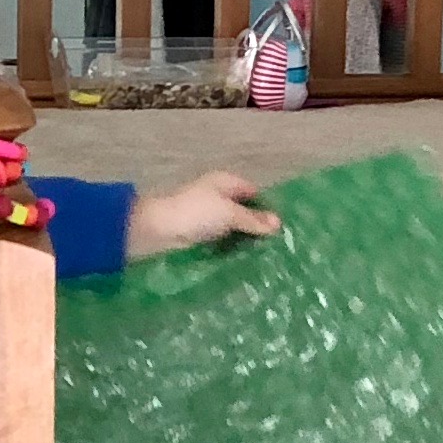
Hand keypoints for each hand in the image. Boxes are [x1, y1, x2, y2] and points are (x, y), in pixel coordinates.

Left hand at [128, 173, 277, 258]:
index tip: (283, 228)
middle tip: (278, 246)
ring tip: (266, 256)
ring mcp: (210, 216)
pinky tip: (246, 260)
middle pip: (245, 211)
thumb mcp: (229, 213)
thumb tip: (278, 224)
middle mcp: (219, 197)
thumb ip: (253, 219)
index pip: (255, 193)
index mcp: (226, 182)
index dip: (267, 208)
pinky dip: (233, 247)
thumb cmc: (196, 213)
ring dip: (246, 240)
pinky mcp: (203, 234)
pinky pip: (224, 239)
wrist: (159, 229)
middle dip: (258, 227)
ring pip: (235, 227)